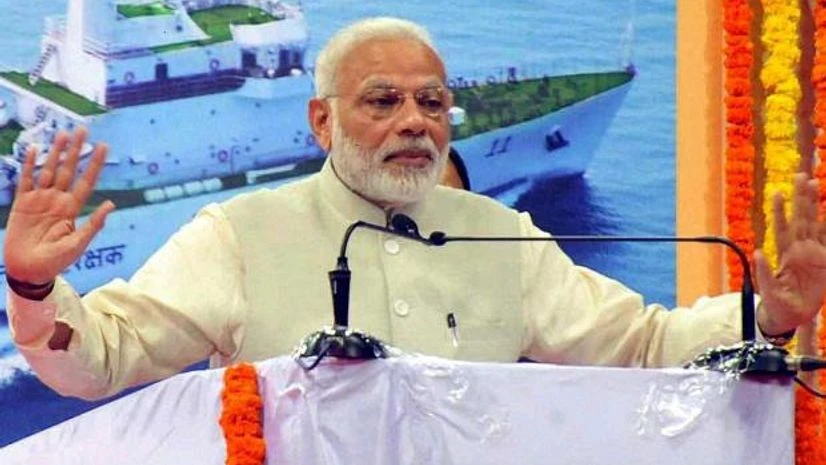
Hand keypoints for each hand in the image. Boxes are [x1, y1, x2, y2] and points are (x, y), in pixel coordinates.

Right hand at [3, 127, 114, 284]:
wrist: (29, 270)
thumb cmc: (56, 261)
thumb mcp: (78, 244)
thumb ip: (93, 224)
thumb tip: (111, 204)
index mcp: (72, 209)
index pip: (86, 181)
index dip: (94, 163)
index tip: (103, 146)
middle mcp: (57, 200)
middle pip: (68, 170)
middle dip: (76, 150)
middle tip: (83, 129)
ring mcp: (40, 200)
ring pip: (48, 170)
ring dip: (55, 152)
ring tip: (63, 134)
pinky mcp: (22, 203)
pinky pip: (25, 180)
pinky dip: (29, 165)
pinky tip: (34, 149)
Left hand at [755, 173, 825, 335]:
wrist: (792, 316)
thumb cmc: (777, 303)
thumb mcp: (768, 290)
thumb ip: (763, 272)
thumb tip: (756, 251)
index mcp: (784, 255)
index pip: (782, 228)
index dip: (780, 211)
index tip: (777, 192)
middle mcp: (798, 249)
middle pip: (801, 219)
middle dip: (801, 198)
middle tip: (800, 176)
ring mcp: (813, 253)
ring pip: (815, 224)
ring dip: (814, 206)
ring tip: (813, 184)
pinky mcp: (824, 261)